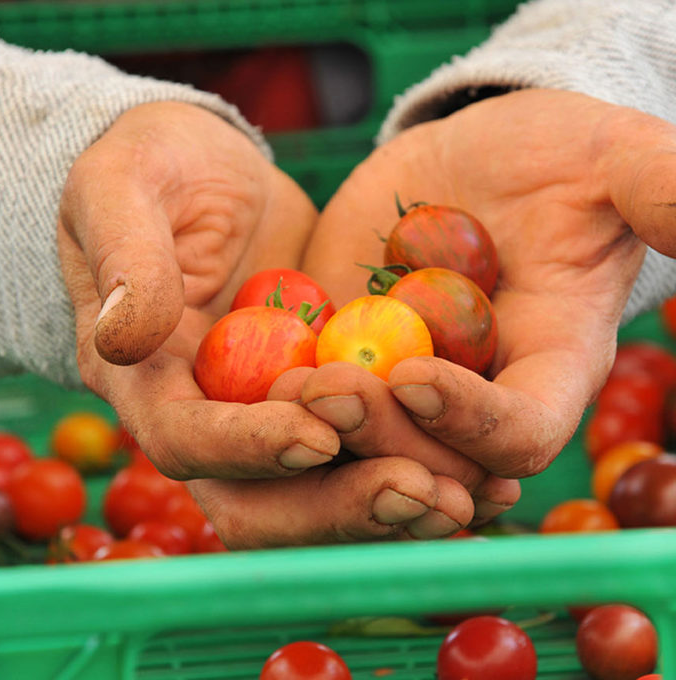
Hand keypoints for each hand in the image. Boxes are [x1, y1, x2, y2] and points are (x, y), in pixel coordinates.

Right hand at [57, 102, 468, 547]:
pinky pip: (364, 451)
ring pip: (319, 493)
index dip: (247, 449)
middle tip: (419, 490)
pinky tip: (478, 473)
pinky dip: (415, 466)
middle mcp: (208, 418)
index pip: (187, 443)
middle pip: (259, 503)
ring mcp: (267, 415)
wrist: (206, 174)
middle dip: (336, 506)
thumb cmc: (155, 169)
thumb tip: (126, 337)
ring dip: (387, 508)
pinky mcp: (322, 397)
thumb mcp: (124, 188)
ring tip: (464, 498)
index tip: (318, 433)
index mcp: (148, 382)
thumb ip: (126, 257)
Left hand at [300, 88, 675, 494]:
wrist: (475, 165)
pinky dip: (293, 410)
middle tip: (331, 391)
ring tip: (293, 389)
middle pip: (438, 462)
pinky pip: (323, 410)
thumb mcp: (607, 162)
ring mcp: (412, 391)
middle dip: (386, 441)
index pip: (521, 434)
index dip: (475, 423)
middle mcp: (479, 400)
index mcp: (549, 371)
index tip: (415, 377)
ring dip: (332, 437)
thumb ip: (658, 192)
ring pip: (373, 452)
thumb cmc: (552, 161)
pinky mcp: (357, 365)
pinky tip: (264, 381)